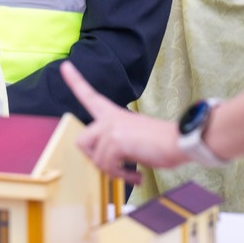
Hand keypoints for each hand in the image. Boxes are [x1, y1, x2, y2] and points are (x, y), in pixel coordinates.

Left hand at [61, 63, 185, 184]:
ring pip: (96, 159)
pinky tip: (137, 176)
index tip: (64, 66)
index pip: (89, 95)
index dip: (75, 81)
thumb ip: (115, 143)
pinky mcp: (117, 141)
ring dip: (114, 172)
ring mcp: (112, 128)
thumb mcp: (132, 138)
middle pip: (82, 140)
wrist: (179, 141)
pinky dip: (122, 176)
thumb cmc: (160, 143)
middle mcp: (110, 118)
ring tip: (131, 173)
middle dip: (94, 159)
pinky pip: (108, 166)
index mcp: (113, 114)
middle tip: (114, 166)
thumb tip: (104, 163)